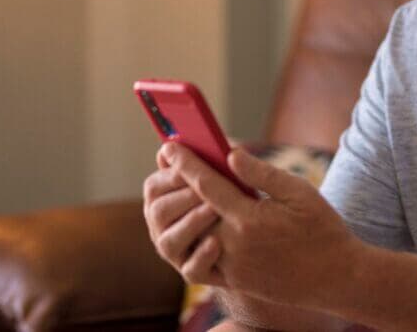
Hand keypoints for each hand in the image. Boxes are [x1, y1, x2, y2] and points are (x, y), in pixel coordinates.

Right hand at [142, 146, 225, 286]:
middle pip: (158, 212)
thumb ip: (207, 162)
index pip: (155, 185)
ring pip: (168, 243)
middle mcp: (163, 226)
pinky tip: (217, 243)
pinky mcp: (195, 272)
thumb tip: (192, 143)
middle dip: (181, 197)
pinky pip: (191, 270)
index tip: (189, 165)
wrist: (261, 240)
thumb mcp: (225, 177)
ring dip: (190, 224)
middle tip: (203, 187)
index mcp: (165, 197)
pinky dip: (201, 256)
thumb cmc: (238, 197)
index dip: (172, 174)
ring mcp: (176, 252)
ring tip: (213, 209)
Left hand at [165, 144, 363, 307]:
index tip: (170, 146)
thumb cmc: (322, 229)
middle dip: (181, 184)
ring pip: (194, 236)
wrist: (337, 277)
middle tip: (173, 164)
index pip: (205, 184)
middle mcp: (234, 245)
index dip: (186, 163)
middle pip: (193, 208)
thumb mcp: (299, 192)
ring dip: (186, 212)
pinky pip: (202, 263)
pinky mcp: (235, 282)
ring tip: (186, 192)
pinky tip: (201, 225)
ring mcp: (232, 267)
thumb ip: (261, 173)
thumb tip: (231, 152)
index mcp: (248, 219)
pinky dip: (196, 242)